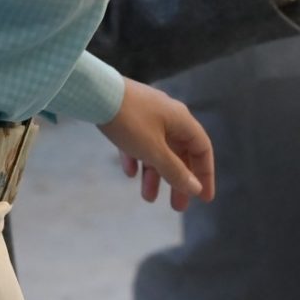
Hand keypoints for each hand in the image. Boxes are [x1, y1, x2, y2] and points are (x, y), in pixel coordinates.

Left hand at [98, 78, 214, 210]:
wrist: (94, 93)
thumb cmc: (129, 122)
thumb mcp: (154, 151)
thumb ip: (175, 171)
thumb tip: (195, 188)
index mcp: (181, 121)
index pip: (202, 149)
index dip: (205, 174)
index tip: (203, 198)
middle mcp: (168, 117)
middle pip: (180, 153)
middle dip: (178, 181)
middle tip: (177, 207)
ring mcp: (147, 115)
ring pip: (158, 150)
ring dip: (155, 175)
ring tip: (148, 198)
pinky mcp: (128, 116)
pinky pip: (138, 142)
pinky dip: (137, 159)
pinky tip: (130, 173)